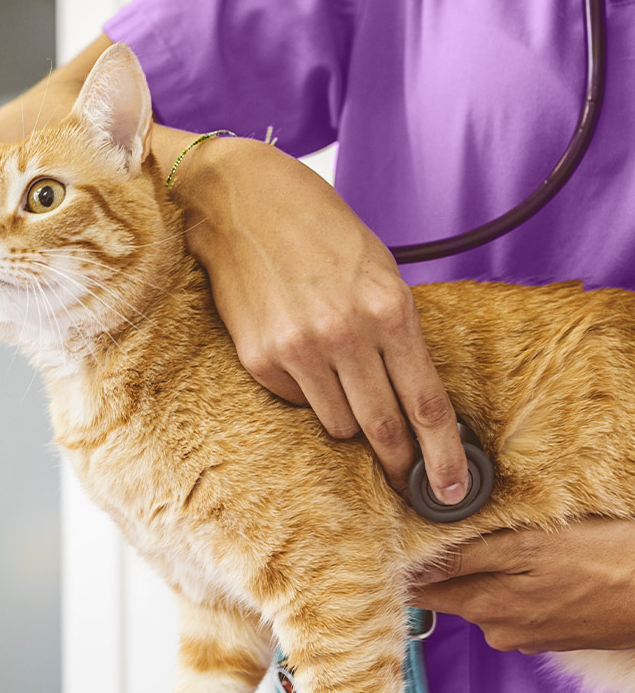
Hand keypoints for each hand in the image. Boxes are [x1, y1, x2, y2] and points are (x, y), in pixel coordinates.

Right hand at [174, 137, 468, 502]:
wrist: (242, 201)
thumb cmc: (320, 231)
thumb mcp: (379, 271)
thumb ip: (398, 333)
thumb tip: (413, 399)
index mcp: (389, 309)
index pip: (426, 403)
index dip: (444, 455)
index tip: (451, 491)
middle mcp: (346, 334)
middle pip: (384, 428)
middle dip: (398, 462)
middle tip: (406, 479)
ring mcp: (298, 349)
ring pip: (338, 425)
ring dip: (346, 416)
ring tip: (335, 374)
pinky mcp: (260, 358)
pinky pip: (296, 403)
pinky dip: (305, 392)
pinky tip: (296, 351)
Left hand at [409, 517, 634, 652]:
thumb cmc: (607, 560)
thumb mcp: (531, 546)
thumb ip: (468, 558)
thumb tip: (414, 569)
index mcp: (487, 607)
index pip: (422, 592)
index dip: (406, 566)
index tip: (396, 540)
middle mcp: (500, 630)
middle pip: (452, 593)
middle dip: (445, 565)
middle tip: (448, 526)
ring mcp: (527, 636)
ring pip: (485, 597)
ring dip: (485, 571)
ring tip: (502, 539)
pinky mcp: (552, 634)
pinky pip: (516, 605)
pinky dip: (516, 583)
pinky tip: (535, 564)